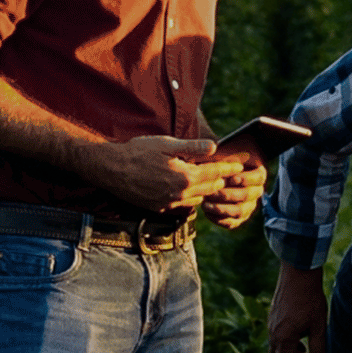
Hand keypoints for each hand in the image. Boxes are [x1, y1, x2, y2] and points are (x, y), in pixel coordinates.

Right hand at [81, 133, 245, 213]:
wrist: (111, 169)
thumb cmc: (138, 152)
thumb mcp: (167, 144)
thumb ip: (193, 147)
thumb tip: (215, 147)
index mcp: (185, 176)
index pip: (216, 172)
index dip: (229, 167)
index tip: (240, 164)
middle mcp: (180, 194)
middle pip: (210, 188)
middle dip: (221, 179)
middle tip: (230, 172)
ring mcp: (170, 204)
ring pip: (198, 198)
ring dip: (205, 189)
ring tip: (211, 179)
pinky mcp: (159, 209)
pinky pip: (182, 204)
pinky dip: (189, 196)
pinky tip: (188, 188)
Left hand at [197, 148, 267, 230]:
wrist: (208, 177)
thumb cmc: (215, 161)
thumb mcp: (219, 153)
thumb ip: (220, 152)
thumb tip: (214, 148)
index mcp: (257, 172)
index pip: (259, 177)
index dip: (246, 178)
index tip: (232, 178)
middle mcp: (256, 190)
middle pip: (248, 195)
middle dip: (228, 194)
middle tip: (212, 192)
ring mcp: (248, 205)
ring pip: (240, 211)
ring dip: (222, 209)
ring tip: (206, 204)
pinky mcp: (238, 217)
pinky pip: (231, 222)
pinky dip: (219, 219)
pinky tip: (206, 212)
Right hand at [264, 262, 328, 352]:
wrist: (298, 274)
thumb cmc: (310, 299)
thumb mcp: (318, 326)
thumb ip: (318, 349)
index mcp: (284, 337)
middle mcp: (274, 333)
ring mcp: (271, 324)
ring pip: (275, 349)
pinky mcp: (273, 317)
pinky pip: (275, 338)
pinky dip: (285, 346)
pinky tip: (299, 342)